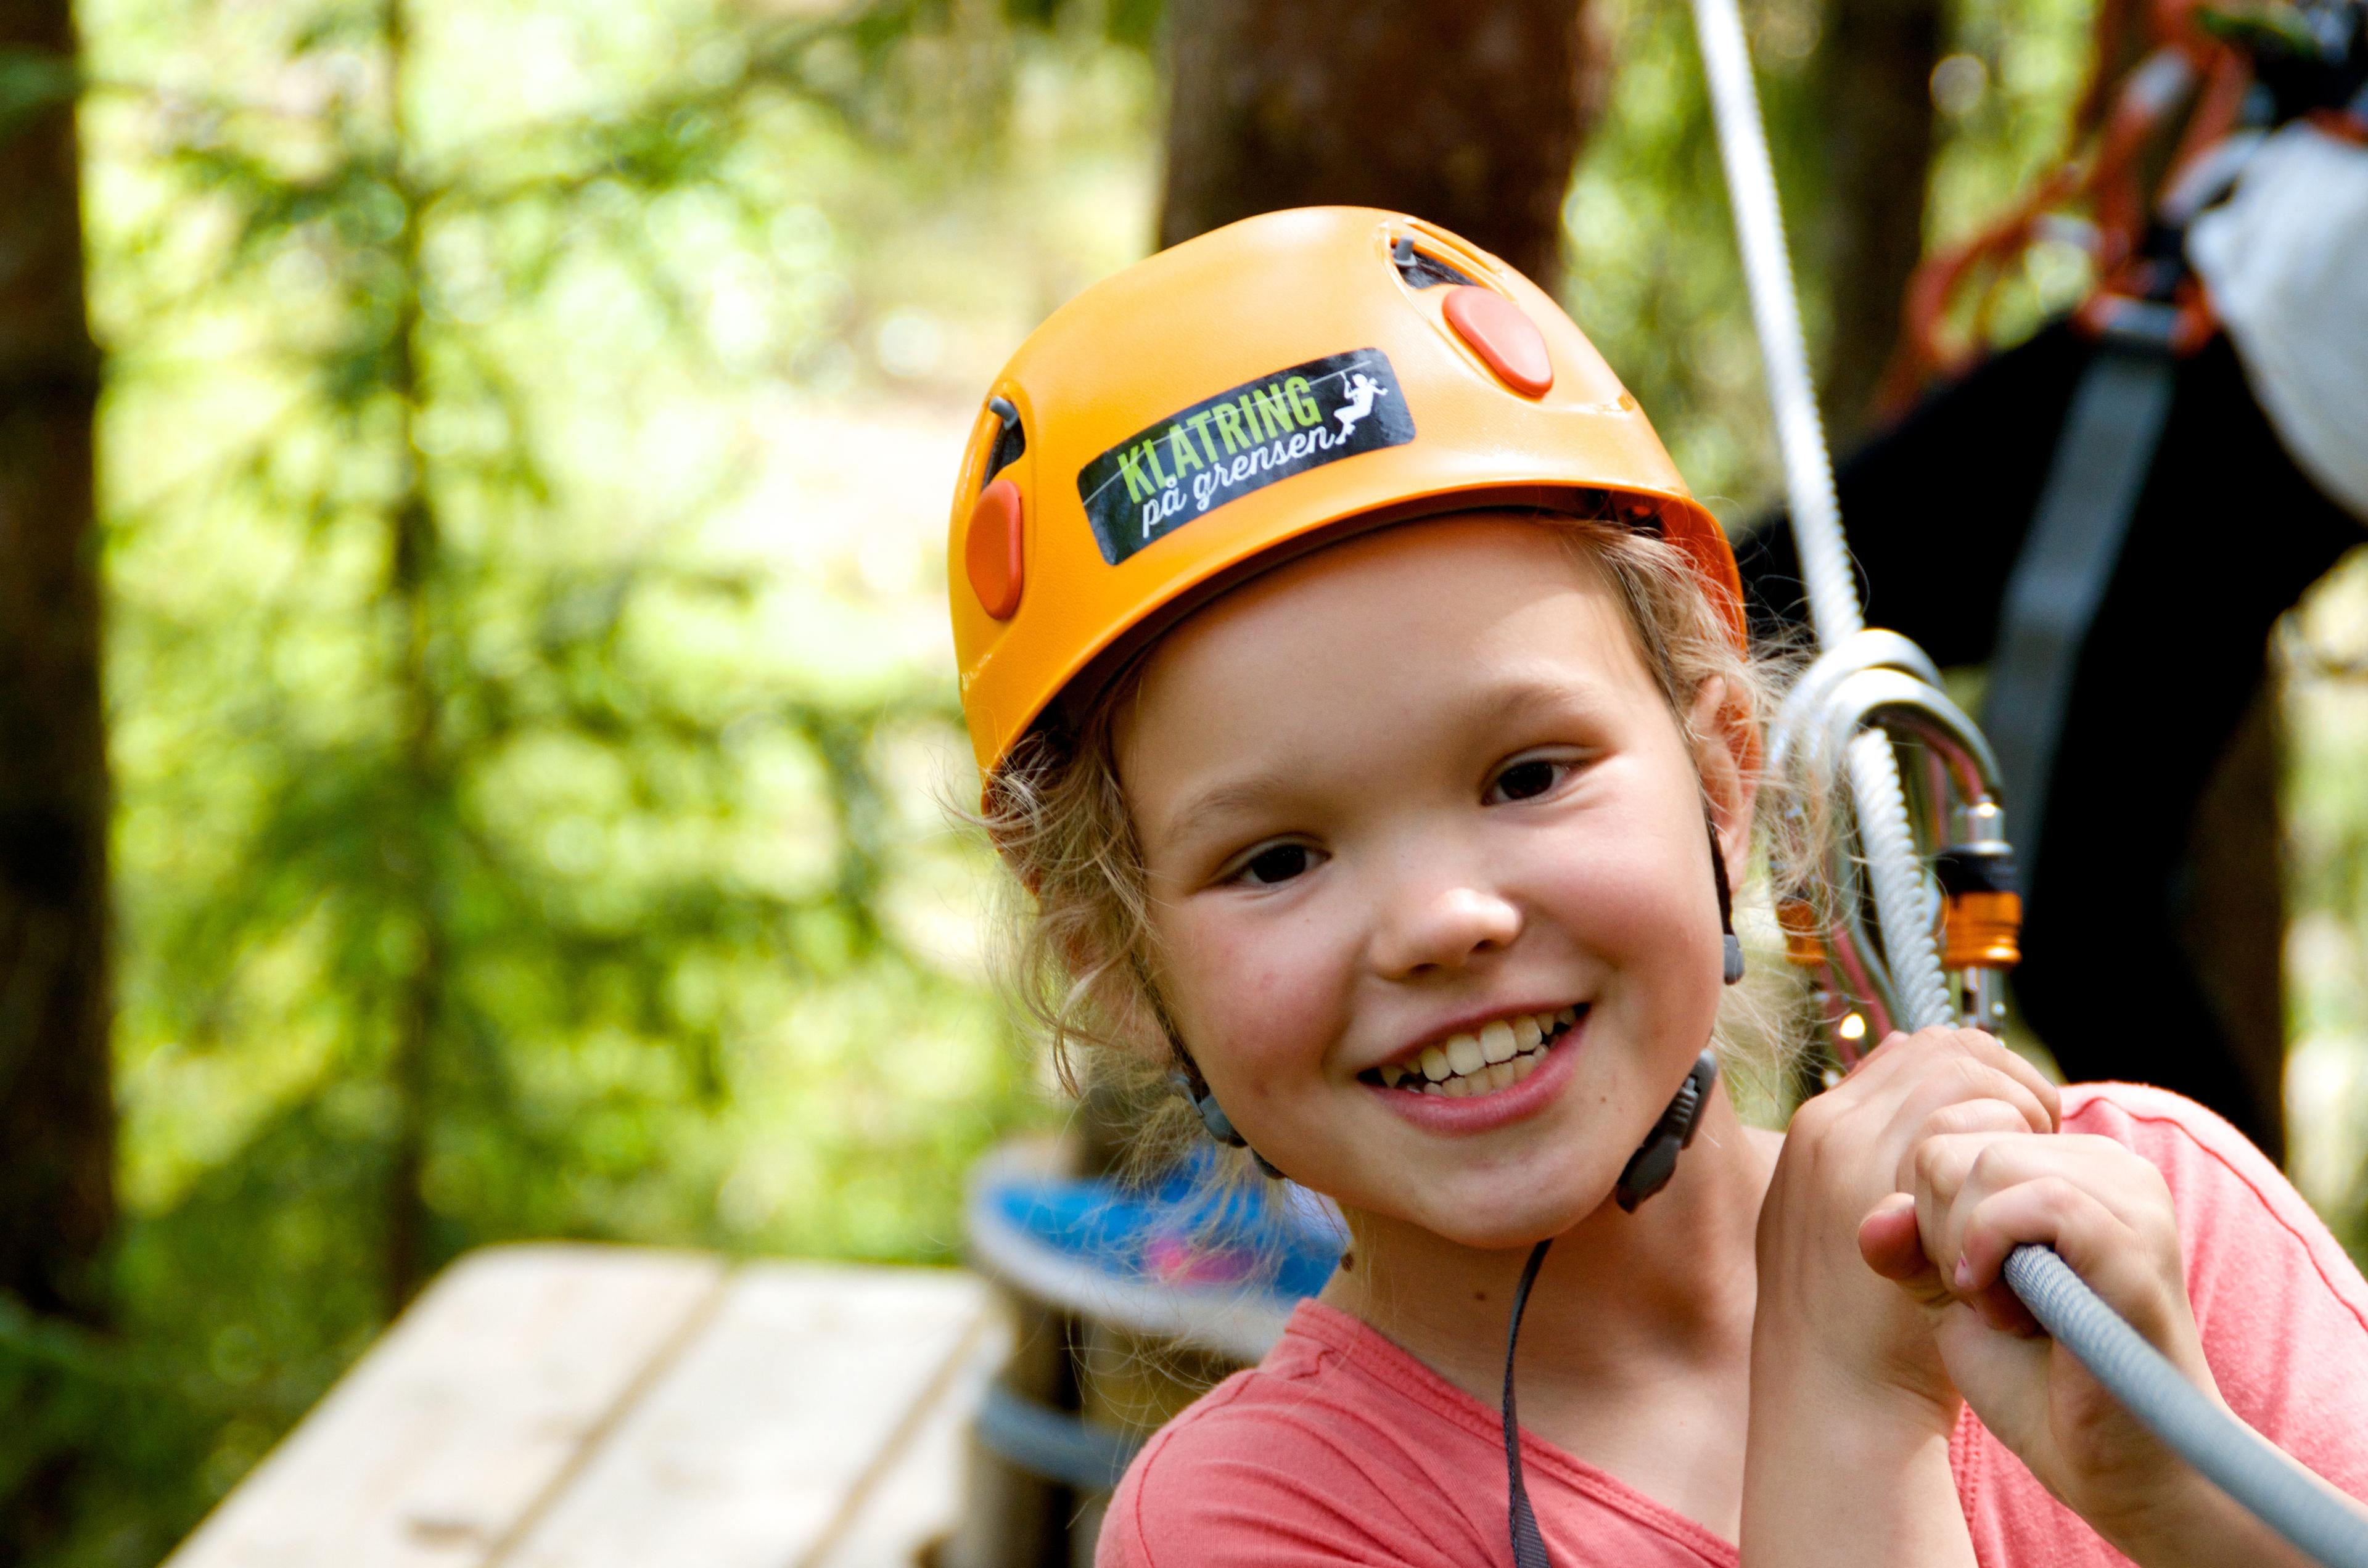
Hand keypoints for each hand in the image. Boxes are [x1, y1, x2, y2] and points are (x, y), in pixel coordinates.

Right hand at [1756, 1027, 2059, 1428]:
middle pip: (1943, 1047)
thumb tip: (1934, 1126)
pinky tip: (2028, 1179)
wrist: (1837, 1389)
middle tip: (2037, 1133)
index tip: (2010, 1123)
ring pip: (1964, 1066)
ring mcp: (1859, 1146)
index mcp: (1817, 1130)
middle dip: (2004, 1079)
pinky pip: (1974, 1114)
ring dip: (2015, 1101)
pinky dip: (2017, 1131)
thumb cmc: (1853, 1323)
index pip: (1914, 1051)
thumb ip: (1880, 1176)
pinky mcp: (1902, 1182)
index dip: (1974, 1075)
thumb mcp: (1853, 1233)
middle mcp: (1829, 1124)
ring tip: (2036, 1156)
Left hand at [1858, 1127, 2239, 1560]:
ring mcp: (2128, 1197)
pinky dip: (1993, 1253)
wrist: (2113, 1468)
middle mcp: (2104, 1162)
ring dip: (1967, 1248)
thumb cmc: (2035, 1380)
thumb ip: (1909, 1244)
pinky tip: (2004, 1310)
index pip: (1942, 1131)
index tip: (1967, 1278)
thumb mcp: (1948, 1295)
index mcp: (2062, 1161)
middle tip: (1987, 1298)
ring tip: (2006, 1309)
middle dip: (1940, 1227)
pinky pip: (2034, 1201)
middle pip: (1953, 1143)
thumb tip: (1876, 1217)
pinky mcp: (2134, 1241)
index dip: (1925, 1210)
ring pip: (1988, 1164)